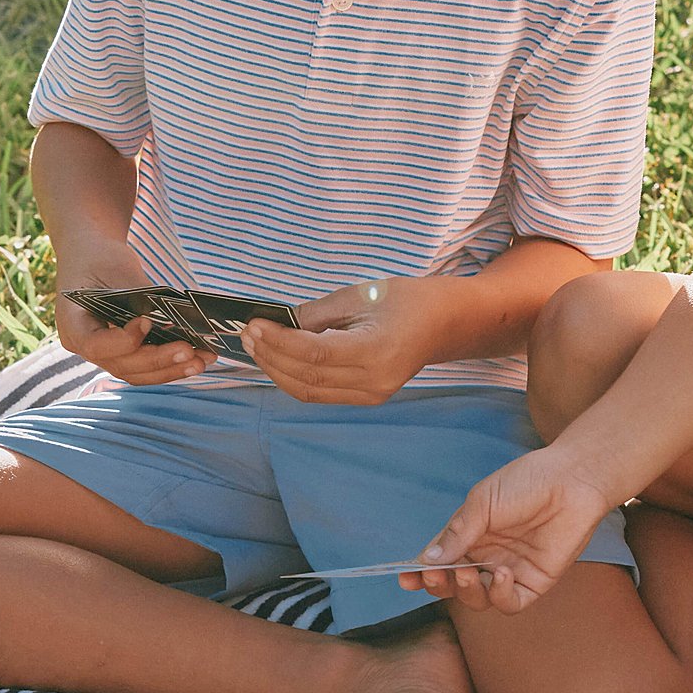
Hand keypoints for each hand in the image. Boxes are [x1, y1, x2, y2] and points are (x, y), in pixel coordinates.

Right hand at [54, 244, 214, 386]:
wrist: (92, 257)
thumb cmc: (100, 258)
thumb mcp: (115, 269)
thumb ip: (140, 296)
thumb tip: (174, 317)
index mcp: (72, 323)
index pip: (95, 346)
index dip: (123, 341)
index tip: (146, 323)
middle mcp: (85, 346)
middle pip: (122, 365)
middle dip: (159, 360)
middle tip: (189, 350)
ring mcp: (105, 354)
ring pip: (137, 373)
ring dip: (171, 369)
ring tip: (202, 360)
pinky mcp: (124, 353)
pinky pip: (146, 367)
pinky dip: (171, 365)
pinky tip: (197, 357)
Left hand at [240, 277, 439, 404]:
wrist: (444, 323)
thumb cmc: (406, 300)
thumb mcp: (361, 295)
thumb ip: (316, 313)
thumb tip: (276, 324)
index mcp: (376, 351)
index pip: (315, 354)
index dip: (280, 342)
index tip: (254, 325)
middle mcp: (374, 381)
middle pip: (308, 378)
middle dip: (271, 357)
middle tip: (247, 334)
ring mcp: (372, 394)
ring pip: (310, 392)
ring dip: (277, 371)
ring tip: (256, 347)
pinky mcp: (368, 397)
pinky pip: (321, 393)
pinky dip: (295, 378)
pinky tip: (278, 359)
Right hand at [397, 446, 618, 613]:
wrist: (571, 480)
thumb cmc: (526, 481)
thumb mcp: (483, 501)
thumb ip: (457, 533)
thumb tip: (426, 560)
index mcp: (470, 534)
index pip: (439, 559)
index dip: (421, 571)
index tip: (405, 578)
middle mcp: (487, 555)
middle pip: (454, 584)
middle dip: (440, 584)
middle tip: (435, 576)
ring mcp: (509, 570)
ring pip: (477, 598)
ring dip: (466, 591)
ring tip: (469, 572)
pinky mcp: (534, 582)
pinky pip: (509, 603)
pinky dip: (499, 596)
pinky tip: (500, 575)